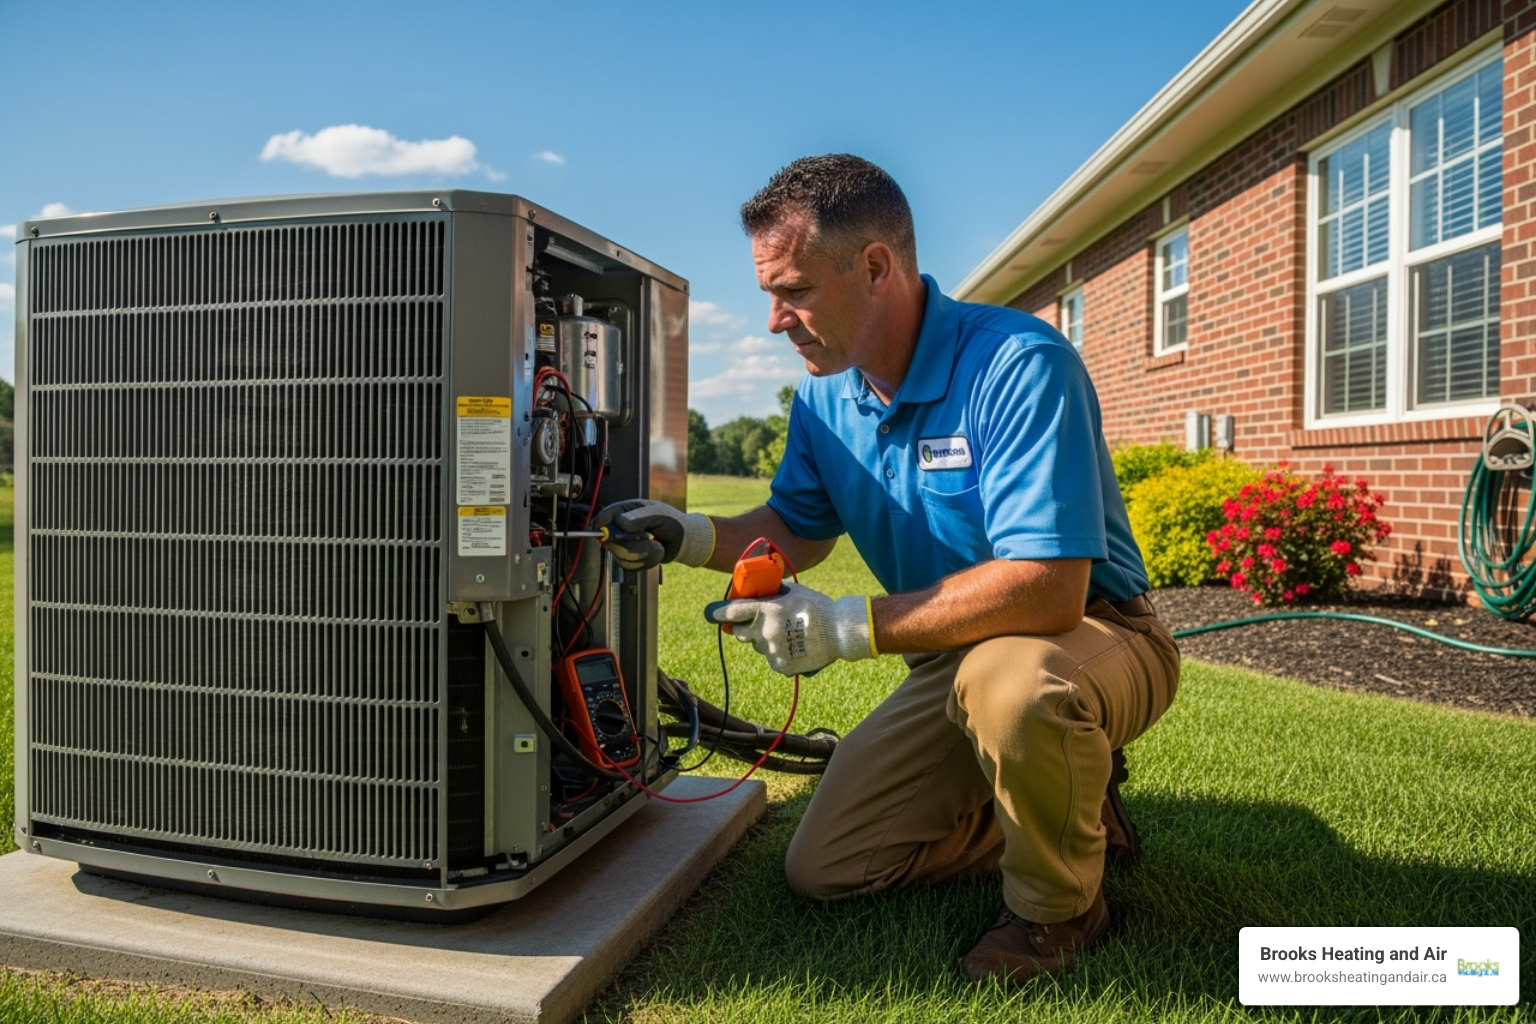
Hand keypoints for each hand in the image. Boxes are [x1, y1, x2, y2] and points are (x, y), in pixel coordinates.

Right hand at [594, 499, 713, 570]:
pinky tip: (655, 553)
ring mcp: (624, 543)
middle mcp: (622, 527)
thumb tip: (620, 521)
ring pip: (620, 555)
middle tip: (649, 538)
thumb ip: (639, 517)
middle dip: (631, 543)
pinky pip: (629, 566)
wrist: (683, 541)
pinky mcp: (629, 558)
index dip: (602, 523)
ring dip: (643, 554)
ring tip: (657, 545)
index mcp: (627, 510)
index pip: (607, 515)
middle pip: (610, 539)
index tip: (604, 529)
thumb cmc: (672, 522)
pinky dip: (645, 562)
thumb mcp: (659, 515)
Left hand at [705, 581, 875, 675]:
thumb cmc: (818, 607)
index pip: (733, 612)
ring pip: (759, 647)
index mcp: (766, 610)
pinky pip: (772, 660)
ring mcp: (772, 650)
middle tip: (756, 626)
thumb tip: (765, 586)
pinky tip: (793, 647)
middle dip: (743, 630)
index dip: (719, 613)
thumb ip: (775, 591)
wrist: (839, 632)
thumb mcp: (795, 591)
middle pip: (739, 634)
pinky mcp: (780, 665)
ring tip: (786, 635)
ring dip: (765, 641)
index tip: (712, 614)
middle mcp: (764, 631)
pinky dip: (778, 654)